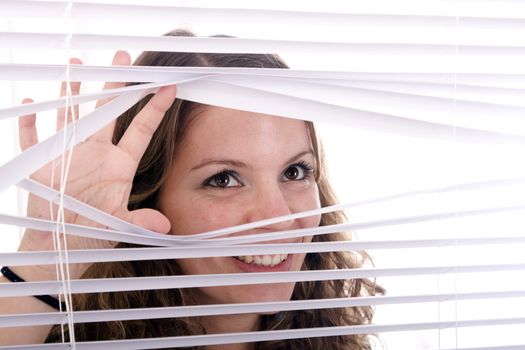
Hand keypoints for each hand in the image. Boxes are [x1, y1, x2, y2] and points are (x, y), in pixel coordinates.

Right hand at [16, 51, 175, 278]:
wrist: (61, 241)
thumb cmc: (93, 231)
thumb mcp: (118, 225)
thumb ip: (139, 221)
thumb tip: (164, 225)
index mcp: (119, 163)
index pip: (141, 130)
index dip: (154, 108)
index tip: (169, 86)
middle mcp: (96, 151)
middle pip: (108, 111)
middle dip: (115, 85)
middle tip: (122, 57)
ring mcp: (69, 153)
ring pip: (71, 115)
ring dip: (71, 92)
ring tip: (76, 64)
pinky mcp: (41, 162)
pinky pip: (32, 138)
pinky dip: (29, 122)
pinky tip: (29, 102)